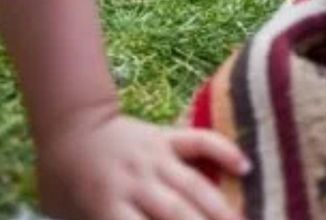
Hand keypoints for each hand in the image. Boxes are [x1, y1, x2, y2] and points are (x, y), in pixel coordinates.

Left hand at [38, 111, 248, 219]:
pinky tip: (245, 167)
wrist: (71, 128)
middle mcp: (136, 182)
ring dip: (221, 208)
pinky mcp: (168, 136)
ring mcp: (155, 157)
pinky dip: (224, 151)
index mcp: (107, 205)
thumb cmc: (65, 182)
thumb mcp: (68, 217)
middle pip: (177, 213)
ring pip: (195, 184)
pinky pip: (201, 140)